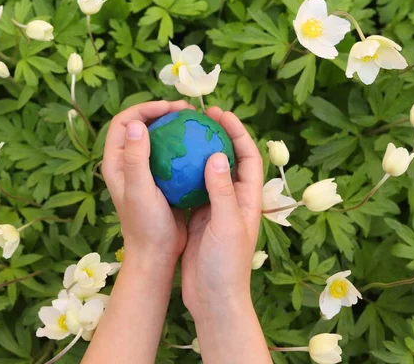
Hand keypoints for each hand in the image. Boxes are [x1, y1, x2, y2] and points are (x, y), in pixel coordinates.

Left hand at [102, 100, 193, 265]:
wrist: (157, 255)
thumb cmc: (146, 225)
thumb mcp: (140, 190)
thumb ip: (136, 158)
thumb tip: (137, 124)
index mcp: (116, 162)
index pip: (124, 122)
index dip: (144, 109)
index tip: (170, 108)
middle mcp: (128, 164)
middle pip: (142, 126)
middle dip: (162, 112)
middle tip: (187, 111)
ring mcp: (146, 172)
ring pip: (159, 139)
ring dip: (175, 127)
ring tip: (197, 122)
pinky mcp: (163, 180)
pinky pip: (174, 155)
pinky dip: (186, 147)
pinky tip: (204, 147)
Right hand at [181, 107, 262, 319]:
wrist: (213, 299)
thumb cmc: (227, 265)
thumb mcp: (227, 225)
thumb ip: (221, 191)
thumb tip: (216, 155)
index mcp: (248, 199)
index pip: (248, 156)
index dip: (238, 131)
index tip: (220, 113)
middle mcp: (233, 200)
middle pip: (228, 158)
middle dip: (217, 134)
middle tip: (197, 116)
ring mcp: (215, 209)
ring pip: (207, 172)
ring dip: (198, 151)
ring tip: (180, 133)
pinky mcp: (199, 219)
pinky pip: (191, 189)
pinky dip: (182, 174)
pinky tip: (166, 164)